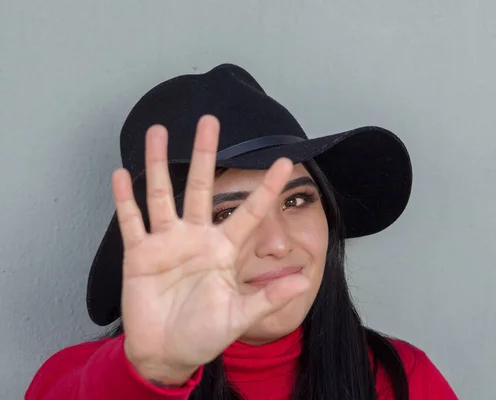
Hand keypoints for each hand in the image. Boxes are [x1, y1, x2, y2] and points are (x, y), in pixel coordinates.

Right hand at [112, 115, 309, 384]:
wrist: (168, 354)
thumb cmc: (205, 334)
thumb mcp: (240, 317)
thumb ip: (268, 298)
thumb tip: (304, 282)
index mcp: (224, 250)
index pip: (249, 212)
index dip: (266, 188)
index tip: (286, 161)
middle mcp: (196, 238)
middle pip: (203, 187)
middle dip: (207, 154)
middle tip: (210, 121)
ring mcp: (167, 244)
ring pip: (163, 195)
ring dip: (160, 164)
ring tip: (159, 131)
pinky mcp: (140, 255)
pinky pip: (131, 222)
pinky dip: (125, 199)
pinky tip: (122, 174)